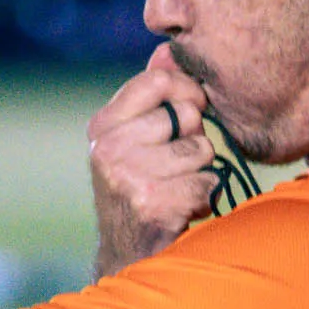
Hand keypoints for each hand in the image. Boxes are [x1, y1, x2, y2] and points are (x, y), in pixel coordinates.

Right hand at [87, 45, 218, 277]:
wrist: (128, 257)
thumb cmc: (139, 191)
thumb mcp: (134, 141)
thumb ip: (151, 98)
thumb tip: (167, 51)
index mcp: (102, 126)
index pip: (157, 82)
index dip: (187, 92)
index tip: (193, 110)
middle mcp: (108, 148)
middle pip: (185, 116)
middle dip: (193, 141)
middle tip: (174, 168)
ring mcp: (127, 175)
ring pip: (201, 150)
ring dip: (200, 173)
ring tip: (177, 190)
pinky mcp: (151, 203)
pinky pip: (206, 182)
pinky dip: (203, 199)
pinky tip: (181, 211)